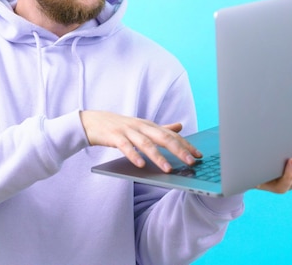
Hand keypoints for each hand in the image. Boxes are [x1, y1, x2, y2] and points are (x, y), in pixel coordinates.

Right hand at [79, 110, 201, 172]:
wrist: (92, 121)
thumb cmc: (120, 126)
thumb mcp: (142, 126)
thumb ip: (161, 128)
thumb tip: (180, 126)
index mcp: (149, 125)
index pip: (172, 135)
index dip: (186, 145)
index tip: (199, 156)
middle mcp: (141, 127)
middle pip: (163, 138)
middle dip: (178, 150)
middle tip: (190, 162)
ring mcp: (127, 131)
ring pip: (146, 144)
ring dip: (158, 157)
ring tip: (168, 169)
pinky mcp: (114, 137)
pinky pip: (125, 146)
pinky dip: (134, 155)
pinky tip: (141, 165)